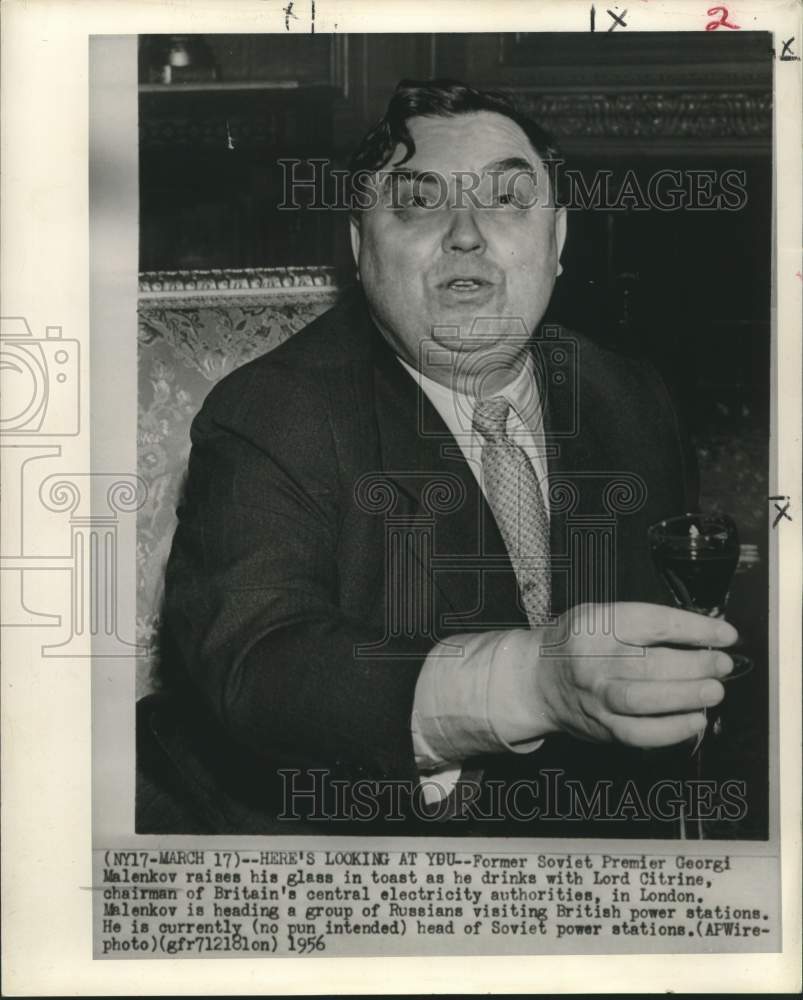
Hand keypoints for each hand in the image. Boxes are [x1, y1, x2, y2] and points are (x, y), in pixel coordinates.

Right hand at [521, 602, 736, 748]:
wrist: (537, 679)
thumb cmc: (579, 643)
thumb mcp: (601, 615)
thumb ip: (644, 623)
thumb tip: (703, 637)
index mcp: (597, 624)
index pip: (653, 623)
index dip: (695, 629)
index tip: (726, 635)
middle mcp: (593, 660)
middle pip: (650, 663)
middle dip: (696, 665)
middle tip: (722, 666)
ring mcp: (595, 696)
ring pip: (644, 700)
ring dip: (686, 696)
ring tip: (714, 691)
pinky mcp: (601, 727)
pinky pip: (639, 734)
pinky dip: (672, 730)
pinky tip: (696, 720)